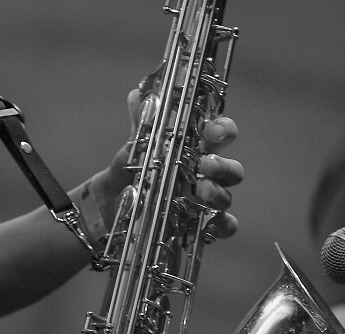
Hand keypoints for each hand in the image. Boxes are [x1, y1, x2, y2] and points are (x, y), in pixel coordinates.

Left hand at [76, 89, 242, 244]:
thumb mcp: (131, 151)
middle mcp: (206, 175)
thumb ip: (140, 128)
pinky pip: (224, 226)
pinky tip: (209, 223)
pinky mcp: (201, 226)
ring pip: (227, 197)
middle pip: (232, 169)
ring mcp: (205, 203)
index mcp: (195, 149)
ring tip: (201, 191)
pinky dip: (222, 225)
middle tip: (205, 166)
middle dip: (223, 166)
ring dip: (219, 194)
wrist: (112, 209)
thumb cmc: (128, 174)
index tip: (213, 131)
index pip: (221, 134)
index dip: (223, 129)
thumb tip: (137, 96)